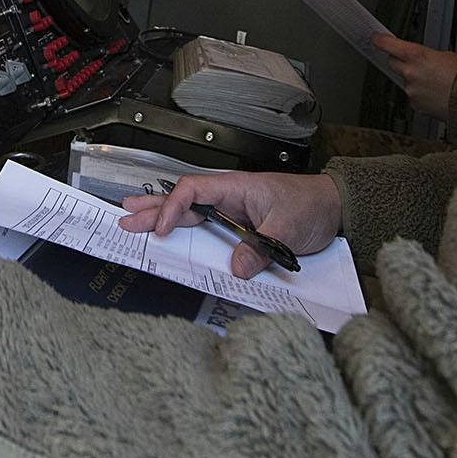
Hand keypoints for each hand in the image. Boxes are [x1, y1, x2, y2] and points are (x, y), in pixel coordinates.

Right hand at [118, 170, 341, 277]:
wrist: (333, 207)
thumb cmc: (311, 205)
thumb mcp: (288, 227)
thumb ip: (261, 247)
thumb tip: (236, 269)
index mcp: (236, 188)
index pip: (194, 191)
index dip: (173, 208)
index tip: (161, 229)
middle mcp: (229, 198)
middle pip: (183, 201)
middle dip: (152, 209)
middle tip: (124, 218)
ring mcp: (232, 211)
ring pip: (190, 213)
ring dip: (161, 217)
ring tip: (132, 218)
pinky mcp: (238, 226)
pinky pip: (207, 228)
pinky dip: (184, 230)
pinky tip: (169, 234)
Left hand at [370, 34, 456, 116]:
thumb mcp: (445, 56)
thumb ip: (427, 56)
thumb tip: (421, 59)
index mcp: (417, 56)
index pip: (390, 45)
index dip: (380, 41)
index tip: (375, 38)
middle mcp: (410, 72)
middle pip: (393, 63)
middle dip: (399, 61)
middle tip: (412, 62)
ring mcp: (411, 89)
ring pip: (406, 81)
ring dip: (415, 80)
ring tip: (435, 82)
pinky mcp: (415, 104)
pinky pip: (414, 96)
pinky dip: (421, 94)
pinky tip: (436, 94)